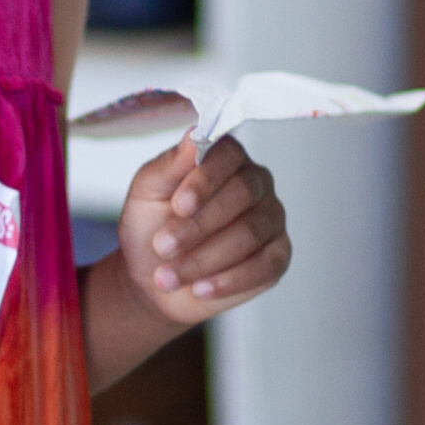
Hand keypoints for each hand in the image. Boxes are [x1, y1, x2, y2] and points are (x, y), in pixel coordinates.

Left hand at [116, 133, 290, 327]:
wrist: (153, 277)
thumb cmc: (150, 227)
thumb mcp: (147, 193)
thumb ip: (169, 165)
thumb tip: (193, 135)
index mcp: (224, 159)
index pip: (227, 154)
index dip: (205, 179)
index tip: (178, 205)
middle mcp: (255, 183)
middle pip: (243, 194)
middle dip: (199, 225)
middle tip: (162, 246)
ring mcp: (271, 219)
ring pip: (250, 233)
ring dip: (204, 258)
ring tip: (167, 276)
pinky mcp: (277, 256)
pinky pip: (265, 266)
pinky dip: (229, 280)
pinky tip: (199, 289)